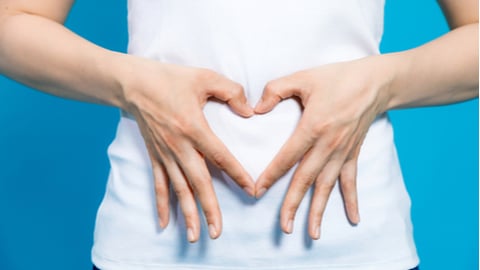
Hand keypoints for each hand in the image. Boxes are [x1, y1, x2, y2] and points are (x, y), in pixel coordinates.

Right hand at [119, 57, 254, 242]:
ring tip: (196, 236)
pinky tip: (165, 223)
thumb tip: (249, 111)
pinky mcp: (154, 156)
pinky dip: (162, 204)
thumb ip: (231, 92)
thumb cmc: (170, 78)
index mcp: (194, 127)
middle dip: (209, 208)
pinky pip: (159, 184)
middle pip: (198, 182)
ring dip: (187, 213)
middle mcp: (179, 146)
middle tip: (217, 231)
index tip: (251, 190)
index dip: (237, 174)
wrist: (133, 83)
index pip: (220, 156)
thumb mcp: (204, 77)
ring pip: (179, 189)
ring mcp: (165, 153)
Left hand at [254, 56, 391, 239]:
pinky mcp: (353, 153)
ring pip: (327, 186)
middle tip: (284, 227)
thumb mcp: (303, 77)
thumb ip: (276, 90)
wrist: (375, 82)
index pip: (287, 157)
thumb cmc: (337, 78)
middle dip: (293, 204)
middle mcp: (328, 145)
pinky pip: (351, 180)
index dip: (271, 175)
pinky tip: (353, 219)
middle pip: (306, 179)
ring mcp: (342, 152)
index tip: (257, 191)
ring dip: (319, 210)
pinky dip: (351, 200)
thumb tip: (256, 108)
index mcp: (313, 126)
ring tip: (312, 233)